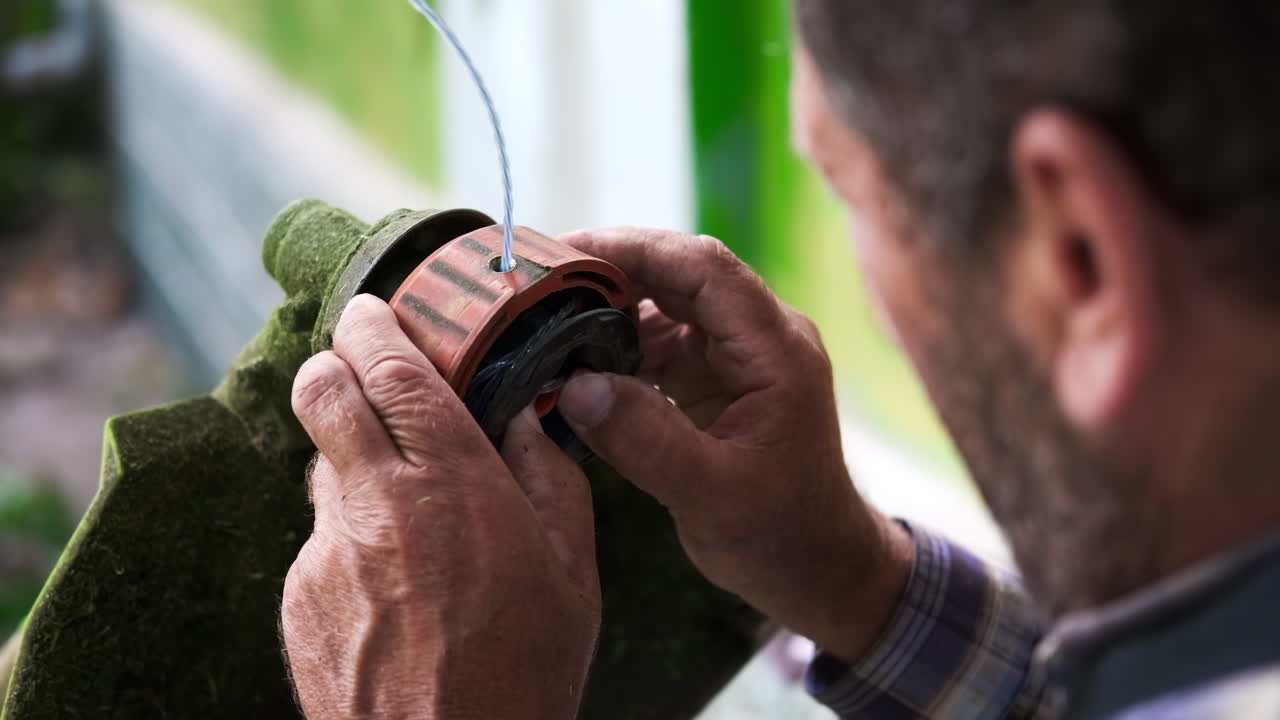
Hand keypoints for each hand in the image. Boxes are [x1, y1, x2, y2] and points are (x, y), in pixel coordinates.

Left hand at [281, 295, 599, 719]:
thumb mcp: (572, 570)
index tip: (373, 312)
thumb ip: (550, 477)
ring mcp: (326, 553)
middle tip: (362, 369)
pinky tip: (393, 582)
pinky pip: (319, 537)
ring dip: (353, 461)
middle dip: (335, 364)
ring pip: (322, 466)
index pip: (391, 370)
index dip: (372, 327)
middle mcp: (377, 505)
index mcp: (453, 485)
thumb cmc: (524, 671)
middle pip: (322, 392)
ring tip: (404, 507)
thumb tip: (524, 419)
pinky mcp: (298, 597)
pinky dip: (350, 535)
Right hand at [556, 228, 913, 662]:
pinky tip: (571, 355)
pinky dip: (615, 341)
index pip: (705, 270)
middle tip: (538, 273)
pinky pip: (659, 338)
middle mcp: (760, 337)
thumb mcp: (712, 495)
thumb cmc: (779, 534)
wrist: (816, 566)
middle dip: (612, 266)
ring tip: (543, 310)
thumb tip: (576, 385)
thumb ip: (646, 441)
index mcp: (776, 351)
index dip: (636, 249)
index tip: (567, 251)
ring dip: (608, 303)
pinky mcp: (713, 376)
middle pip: (682, 273)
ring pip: (666, 301)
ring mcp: (736, 354)